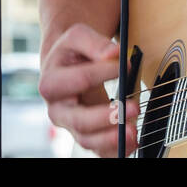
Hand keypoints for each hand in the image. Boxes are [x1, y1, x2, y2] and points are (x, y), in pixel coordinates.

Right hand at [39, 23, 138, 157]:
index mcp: (51, 83)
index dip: (103, 72)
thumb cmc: (72, 51)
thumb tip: (114, 54)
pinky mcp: (85, 133)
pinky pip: (98, 149)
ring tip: (134, 131)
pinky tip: (131, 142)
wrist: (66, 65)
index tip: (125, 65)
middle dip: (107, 117)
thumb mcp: (78, 36)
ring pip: (87, 140)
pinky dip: (114, 150)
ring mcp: (71, 125)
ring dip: (112, 139)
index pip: (80, 80)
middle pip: (79, 120)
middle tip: (133, 107)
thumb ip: (94, 42)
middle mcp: (58, 109)